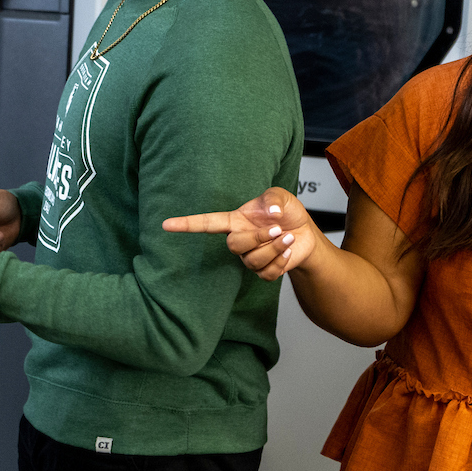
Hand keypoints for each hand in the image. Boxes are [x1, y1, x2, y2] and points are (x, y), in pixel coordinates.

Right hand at [162, 189, 318, 281]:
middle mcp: (239, 240)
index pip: (206, 223)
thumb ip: (273, 198)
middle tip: (277, 228)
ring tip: (288, 237)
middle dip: (258, 237)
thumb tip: (271, 211)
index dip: (187, 224)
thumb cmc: (287, 213)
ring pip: (252, 261)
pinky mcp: (263, 271)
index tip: (166, 225)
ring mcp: (249, 257)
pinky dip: (281, 262)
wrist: (305, 233)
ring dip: (275, 248)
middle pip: (233, 245)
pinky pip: (266, 274)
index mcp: (235, 221)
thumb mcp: (281, 197)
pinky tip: (288, 251)